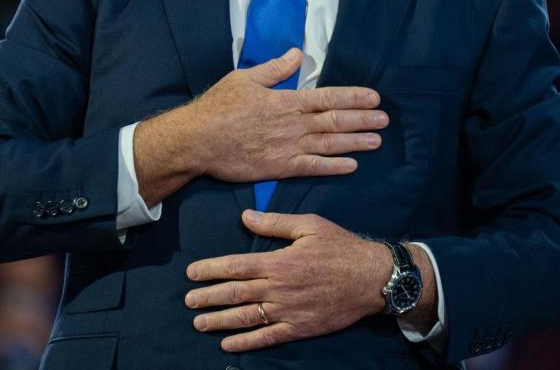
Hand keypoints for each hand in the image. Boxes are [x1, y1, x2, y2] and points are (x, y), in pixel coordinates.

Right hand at [134, 49, 386, 204]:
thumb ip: (274, 68)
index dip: (353, 97)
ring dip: (355, 142)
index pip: (328, 97)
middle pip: (335, 121)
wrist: (196, 141)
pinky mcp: (279, 168)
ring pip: (329, 144)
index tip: (374, 97)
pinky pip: (312, 167)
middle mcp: (293, 124)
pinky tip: (352, 165)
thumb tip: (297, 54)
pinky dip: (333, 166)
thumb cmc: (217, 107)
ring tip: (377, 141)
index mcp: (286, 100)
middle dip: (363, 119)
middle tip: (384, 120)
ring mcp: (288, 147)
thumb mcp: (244, 78)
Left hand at [184, 210, 391, 351]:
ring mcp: (288, 310)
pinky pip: (267, 337)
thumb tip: (245, 216)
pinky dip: (245, 342)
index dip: (211, 269)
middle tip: (188, 300)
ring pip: (246, 317)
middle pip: (235, 293)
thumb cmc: (342, 248)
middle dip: (208, 297)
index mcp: (280, 261)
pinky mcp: (299, 328)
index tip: (192, 272)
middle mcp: (279, 288)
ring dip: (219, 321)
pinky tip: (227, 344)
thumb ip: (276, 223)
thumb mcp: (311, 225)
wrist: (371, 278)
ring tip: (199, 322)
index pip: (237, 266)